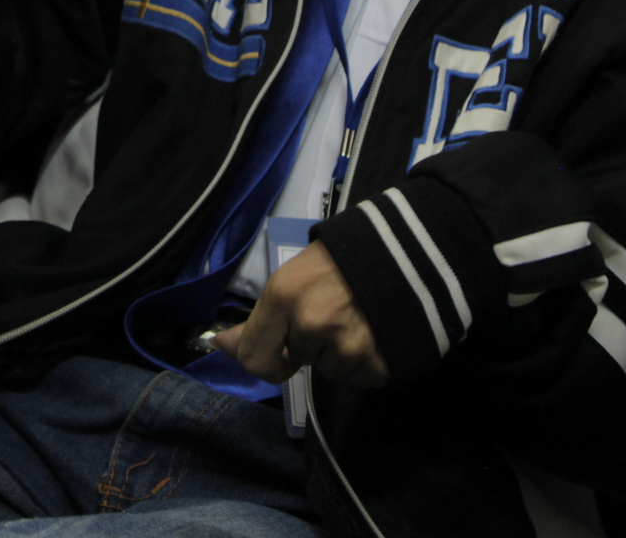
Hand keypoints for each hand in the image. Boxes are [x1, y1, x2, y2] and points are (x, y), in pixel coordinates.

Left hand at [215, 241, 387, 387]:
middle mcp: (312, 323)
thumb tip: (221, 345)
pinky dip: (369, 361)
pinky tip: (377, 330)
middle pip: (299, 360)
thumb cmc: (340, 258)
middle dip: (311, 345)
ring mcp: (348, 344)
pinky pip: (363, 376)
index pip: (254, 357)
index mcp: (283, 296)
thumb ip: (260, 318)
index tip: (282, 351)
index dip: (266, 359)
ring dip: (342, 352)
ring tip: (359, 317)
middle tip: (333, 312)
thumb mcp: (292, 277)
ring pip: (332, 370)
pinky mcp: (381, 361)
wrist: (404, 249)